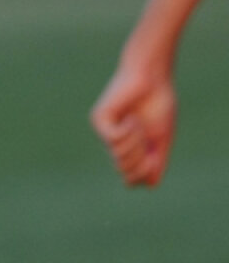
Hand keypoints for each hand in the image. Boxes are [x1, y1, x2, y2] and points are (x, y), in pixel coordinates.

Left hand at [90, 67, 176, 186]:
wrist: (151, 77)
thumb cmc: (158, 104)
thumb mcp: (162, 138)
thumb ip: (157, 161)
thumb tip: (150, 185)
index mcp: (131, 148)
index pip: (132, 180)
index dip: (145, 175)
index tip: (155, 158)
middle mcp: (115, 143)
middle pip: (126, 172)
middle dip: (142, 160)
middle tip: (147, 138)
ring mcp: (105, 131)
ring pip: (119, 157)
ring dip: (136, 143)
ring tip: (139, 124)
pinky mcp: (99, 119)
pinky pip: (113, 139)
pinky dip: (128, 132)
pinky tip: (131, 118)